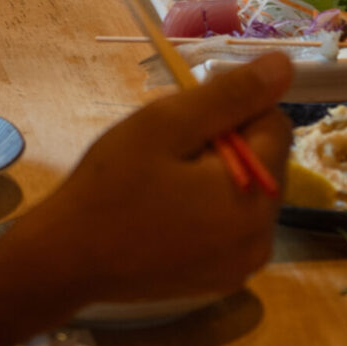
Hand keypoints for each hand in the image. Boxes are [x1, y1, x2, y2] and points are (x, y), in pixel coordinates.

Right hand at [17, 53, 292, 302]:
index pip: (276, 126)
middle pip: (268, 162)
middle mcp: (262, 239)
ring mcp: (244, 265)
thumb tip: (284, 66)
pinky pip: (235, 226)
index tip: (187, 123)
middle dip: (229, 146)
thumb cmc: (109, 188)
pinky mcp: (224, 280)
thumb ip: (230, 94)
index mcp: (255, 200)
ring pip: (251, 192)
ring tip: (166, 183)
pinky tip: (169, 212)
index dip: (233, 111)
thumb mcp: (165, 126)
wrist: (62, 262)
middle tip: (170, 155)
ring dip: (220, 177)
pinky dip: (212, 209)